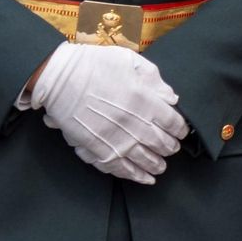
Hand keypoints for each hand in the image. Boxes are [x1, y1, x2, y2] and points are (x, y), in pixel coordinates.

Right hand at [32, 42, 188, 184]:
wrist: (60, 78)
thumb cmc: (95, 64)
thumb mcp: (131, 61)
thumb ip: (154, 80)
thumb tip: (172, 98)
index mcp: (145, 101)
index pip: (172, 122)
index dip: (180, 129)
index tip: (182, 132)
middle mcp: (134, 124)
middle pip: (161, 143)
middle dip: (170, 148)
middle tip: (173, 150)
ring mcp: (116, 140)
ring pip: (144, 160)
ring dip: (155, 165)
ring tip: (161, 167)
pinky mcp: (98, 150)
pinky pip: (120, 168)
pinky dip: (134, 176)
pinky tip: (144, 179)